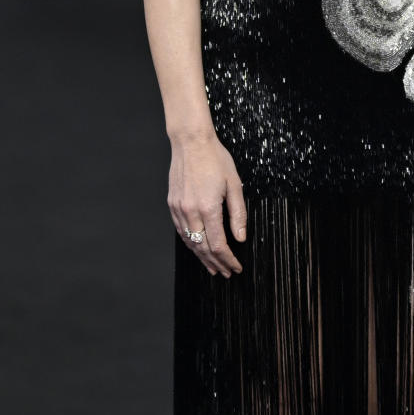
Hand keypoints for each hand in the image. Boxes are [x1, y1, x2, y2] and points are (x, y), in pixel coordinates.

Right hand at [168, 133, 246, 276]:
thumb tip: (241, 237)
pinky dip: (190, 243)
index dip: (228, 259)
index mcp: (208, 208)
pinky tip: (197, 248)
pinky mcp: (172, 204)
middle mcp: (191, 211)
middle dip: (216, 263)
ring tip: (213, 267)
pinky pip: (181, 230)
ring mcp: (179, 209)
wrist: (191, 142)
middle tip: (226, 273)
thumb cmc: (215, 158)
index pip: (218, 245)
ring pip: (190, 242)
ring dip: (201, 257)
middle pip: (202, 248)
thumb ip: (238, 213)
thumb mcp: (234, 184)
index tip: (236, 267)